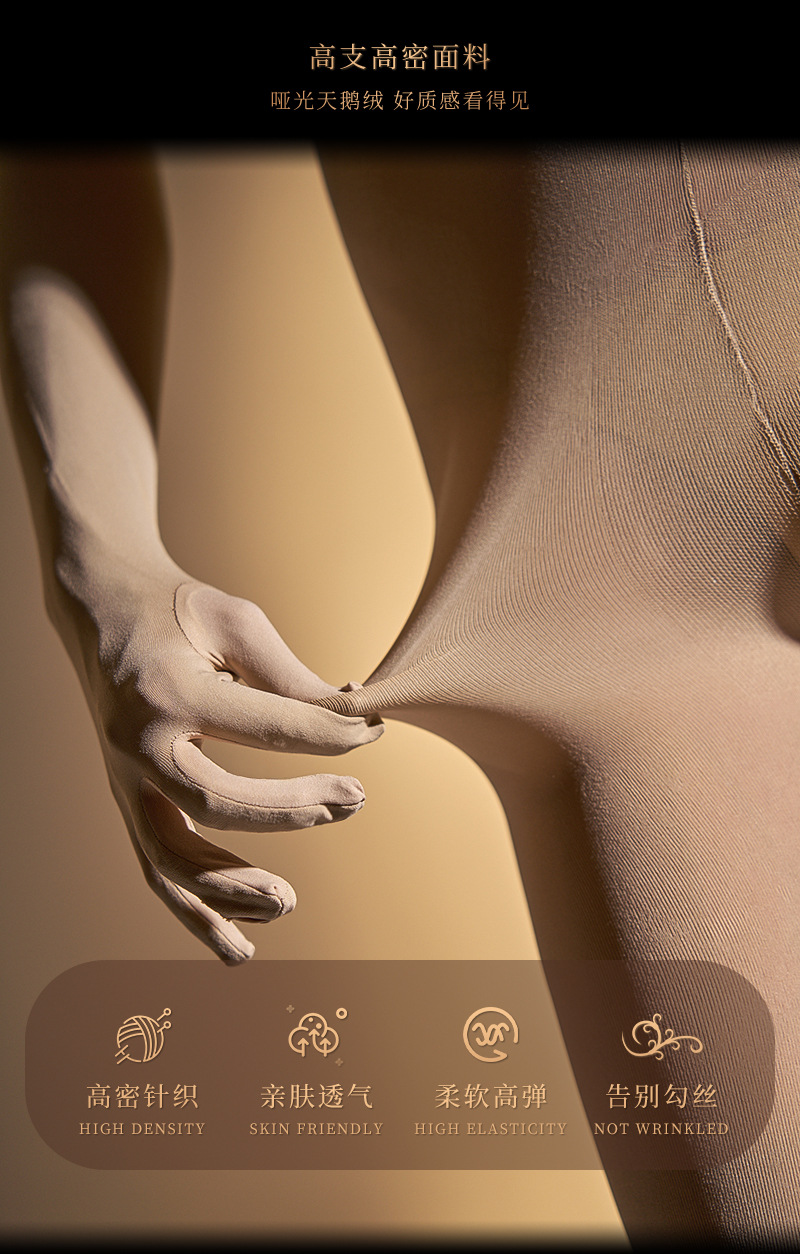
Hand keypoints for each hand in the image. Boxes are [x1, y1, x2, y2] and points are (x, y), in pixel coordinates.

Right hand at [83, 570, 381, 963]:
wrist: (100, 608)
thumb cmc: (178, 610)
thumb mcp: (237, 623)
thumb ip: (292, 679)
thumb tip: (355, 720)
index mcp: (170, 692)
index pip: (266, 727)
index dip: (330, 735)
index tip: (371, 732)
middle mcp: (138, 745)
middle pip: (217, 803)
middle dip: (292, 812)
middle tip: (354, 802)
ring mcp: (124, 780)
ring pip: (172, 860)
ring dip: (231, 891)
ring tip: (289, 905)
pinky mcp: (128, 800)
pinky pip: (158, 867)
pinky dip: (196, 911)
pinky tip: (242, 944)